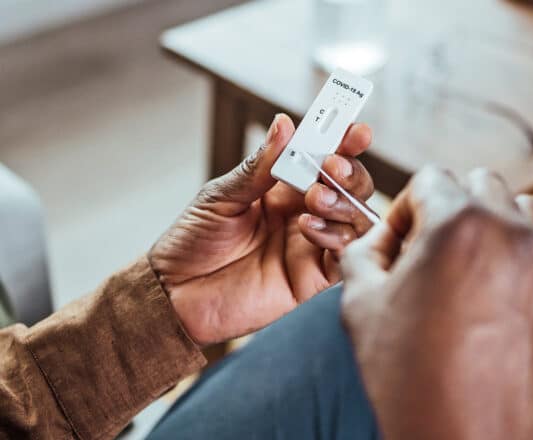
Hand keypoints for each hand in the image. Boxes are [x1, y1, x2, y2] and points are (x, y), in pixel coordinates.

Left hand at [149, 114, 375, 345]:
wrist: (175, 293)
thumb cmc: (192, 241)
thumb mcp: (222, 195)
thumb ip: (258, 167)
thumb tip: (284, 125)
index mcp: (284, 187)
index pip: (324, 158)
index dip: (344, 142)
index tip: (355, 131)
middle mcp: (304, 212)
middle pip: (351, 186)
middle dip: (350, 172)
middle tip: (332, 167)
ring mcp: (311, 244)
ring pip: (357, 218)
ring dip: (344, 202)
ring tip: (316, 198)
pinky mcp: (313, 277)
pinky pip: (344, 255)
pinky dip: (336, 236)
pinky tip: (309, 227)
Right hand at [341, 167, 532, 439]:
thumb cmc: (404, 378)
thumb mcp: (360, 301)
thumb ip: (367, 249)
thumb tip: (384, 236)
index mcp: (458, 225)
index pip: (430, 179)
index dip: (405, 210)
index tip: (399, 244)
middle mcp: (511, 233)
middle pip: (479, 183)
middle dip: (449, 209)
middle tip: (428, 253)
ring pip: (521, 208)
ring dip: (492, 223)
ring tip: (466, 266)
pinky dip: (520, 255)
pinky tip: (494, 292)